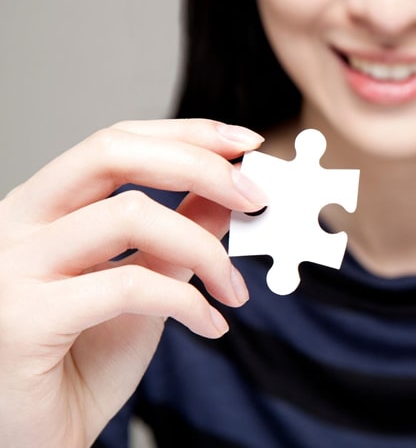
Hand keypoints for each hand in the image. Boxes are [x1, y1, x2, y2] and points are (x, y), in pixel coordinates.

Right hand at [0, 119, 266, 446]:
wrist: (45, 437)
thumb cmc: (83, 361)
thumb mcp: (142, 284)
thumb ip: (176, 235)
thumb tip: (226, 192)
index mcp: (41, 209)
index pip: (113, 141)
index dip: (185, 132)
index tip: (246, 141)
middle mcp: (16, 225)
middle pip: (110, 152)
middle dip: (200, 164)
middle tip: (256, 196)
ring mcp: (11, 269)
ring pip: (128, 215)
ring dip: (207, 250)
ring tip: (235, 290)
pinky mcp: (24, 319)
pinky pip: (131, 287)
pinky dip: (190, 303)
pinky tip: (213, 327)